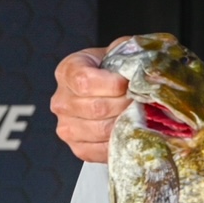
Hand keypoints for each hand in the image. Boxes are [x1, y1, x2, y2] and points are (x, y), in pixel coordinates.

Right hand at [50, 37, 131, 162]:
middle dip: (125, 105)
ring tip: (139, 115)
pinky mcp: (78, 148)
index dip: (112, 84)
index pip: (85, 82)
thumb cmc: (117, 70)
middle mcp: (61, 101)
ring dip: (126, 124)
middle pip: (96, 108)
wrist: (113, 90)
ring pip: (101, 130)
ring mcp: (66, 127)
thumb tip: (142, 68)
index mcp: (67, 71)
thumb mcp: (121, 51)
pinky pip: (100, 151)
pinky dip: (120, 143)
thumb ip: (129, 51)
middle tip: (142, 102)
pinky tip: (130, 132)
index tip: (129, 83)